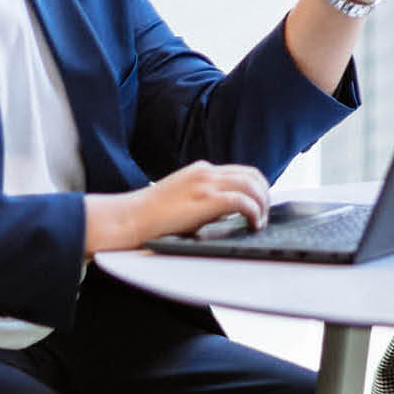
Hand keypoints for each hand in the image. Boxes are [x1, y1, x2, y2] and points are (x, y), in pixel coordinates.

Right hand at [83, 160, 269, 253]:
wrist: (128, 218)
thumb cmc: (151, 214)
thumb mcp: (183, 196)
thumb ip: (205, 196)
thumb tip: (229, 209)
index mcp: (202, 169)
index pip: (242, 171)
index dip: (257, 186)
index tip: (261, 202)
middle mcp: (207, 172)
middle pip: (253, 175)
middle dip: (264, 194)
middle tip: (265, 213)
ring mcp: (207, 184)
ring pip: (252, 185)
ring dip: (263, 204)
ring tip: (261, 221)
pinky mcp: (206, 200)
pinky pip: (243, 201)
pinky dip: (255, 212)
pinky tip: (253, 224)